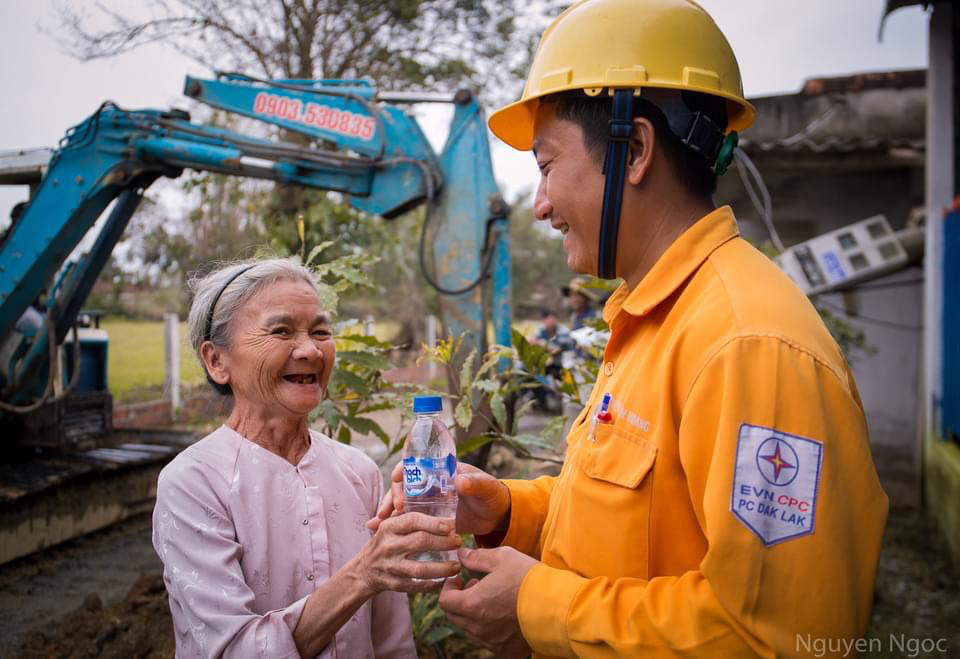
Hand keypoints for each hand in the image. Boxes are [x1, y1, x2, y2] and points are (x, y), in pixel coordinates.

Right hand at [355, 512, 460, 594]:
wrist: (363, 570)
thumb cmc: (385, 543)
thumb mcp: (390, 526)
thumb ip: (409, 518)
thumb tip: (442, 511)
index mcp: (389, 527)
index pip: (412, 520)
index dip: (433, 522)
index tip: (450, 525)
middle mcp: (389, 546)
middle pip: (421, 542)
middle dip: (444, 542)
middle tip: (459, 542)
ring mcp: (391, 567)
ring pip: (421, 568)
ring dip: (443, 568)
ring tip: (457, 565)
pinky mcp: (394, 584)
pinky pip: (417, 585)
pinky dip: (433, 584)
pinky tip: (445, 580)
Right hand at [368, 462, 510, 536]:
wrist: (496, 516)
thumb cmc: (491, 496)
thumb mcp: (486, 488)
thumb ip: (475, 483)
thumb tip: (460, 481)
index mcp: (441, 471)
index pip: (416, 465)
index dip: (404, 470)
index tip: (397, 479)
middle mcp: (429, 485)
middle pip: (403, 487)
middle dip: (392, 496)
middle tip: (391, 510)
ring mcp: (427, 503)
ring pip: (401, 505)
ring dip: (387, 513)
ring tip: (376, 524)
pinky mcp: (428, 520)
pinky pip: (407, 522)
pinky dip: (393, 525)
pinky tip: (377, 532)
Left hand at [439, 547, 535, 657]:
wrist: (557, 607)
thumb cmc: (528, 579)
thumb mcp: (502, 558)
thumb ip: (476, 557)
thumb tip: (461, 554)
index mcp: (471, 604)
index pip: (444, 601)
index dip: (448, 587)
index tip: (459, 577)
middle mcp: (477, 627)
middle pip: (454, 616)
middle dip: (459, 599)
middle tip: (475, 585)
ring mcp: (491, 641)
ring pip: (469, 629)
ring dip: (472, 613)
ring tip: (491, 599)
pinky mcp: (505, 650)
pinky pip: (487, 640)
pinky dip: (487, 627)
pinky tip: (502, 614)